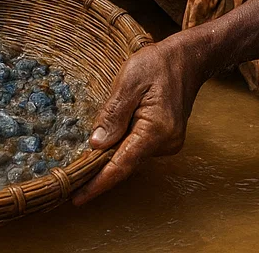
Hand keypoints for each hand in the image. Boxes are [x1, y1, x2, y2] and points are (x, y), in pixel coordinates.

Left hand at [73, 38, 206, 204]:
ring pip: (131, 154)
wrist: (187, 59)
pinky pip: (138, 146)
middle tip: (71, 178)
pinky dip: (122, 145)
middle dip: (99, 169)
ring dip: (111, 154)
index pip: (122, 165)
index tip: (78, 198)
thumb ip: (113, 114)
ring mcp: (169, 142)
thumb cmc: (157, 65)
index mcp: (156, 131)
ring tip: (87, 154)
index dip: (98, 184)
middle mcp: (166, 143)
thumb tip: (96, 145)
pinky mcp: (167, 138)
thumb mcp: (129, 81)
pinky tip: (109, 138)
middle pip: (125, 163)